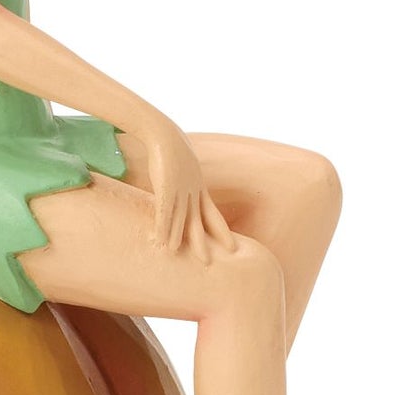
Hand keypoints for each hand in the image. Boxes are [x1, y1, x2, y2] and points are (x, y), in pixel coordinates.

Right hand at [146, 124, 235, 261]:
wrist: (164, 133)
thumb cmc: (171, 144)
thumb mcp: (182, 162)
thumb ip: (183, 175)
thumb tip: (179, 180)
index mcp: (199, 185)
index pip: (212, 212)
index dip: (220, 229)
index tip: (231, 246)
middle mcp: (192, 190)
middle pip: (200, 220)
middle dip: (205, 241)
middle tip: (209, 261)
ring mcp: (180, 189)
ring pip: (181, 219)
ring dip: (180, 238)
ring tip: (178, 254)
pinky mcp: (165, 188)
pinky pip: (165, 213)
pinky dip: (164, 228)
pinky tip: (163, 241)